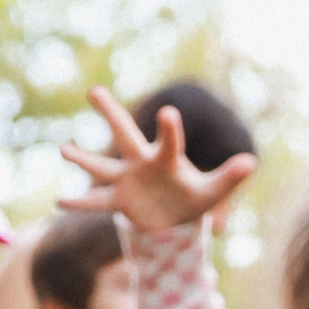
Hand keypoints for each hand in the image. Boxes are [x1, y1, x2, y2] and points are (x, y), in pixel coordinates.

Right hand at [66, 81, 254, 232]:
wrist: (176, 217)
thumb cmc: (194, 197)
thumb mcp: (214, 191)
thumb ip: (230, 177)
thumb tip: (250, 161)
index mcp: (167, 159)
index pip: (169, 142)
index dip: (169, 130)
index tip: (168, 112)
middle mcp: (142, 164)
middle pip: (125, 135)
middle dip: (112, 114)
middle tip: (95, 90)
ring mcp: (127, 181)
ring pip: (102, 167)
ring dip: (84, 158)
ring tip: (63, 148)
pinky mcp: (119, 202)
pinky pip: (96, 202)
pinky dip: (79, 203)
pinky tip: (58, 200)